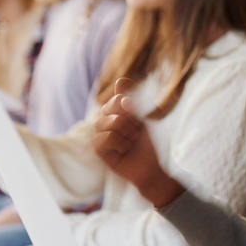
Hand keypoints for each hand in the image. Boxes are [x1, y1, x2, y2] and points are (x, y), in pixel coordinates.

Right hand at [92, 78, 183, 207]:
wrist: (148, 167)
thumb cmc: (145, 143)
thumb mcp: (140, 118)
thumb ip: (128, 100)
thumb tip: (121, 79)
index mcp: (113, 111)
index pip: (118, 98)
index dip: (132, 109)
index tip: (138, 122)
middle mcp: (104, 120)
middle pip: (116, 108)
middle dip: (132, 123)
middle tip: (134, 135)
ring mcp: (98, 134)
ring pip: (113, 122)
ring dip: (128, 135)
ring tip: (128, 144)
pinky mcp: (97, 148)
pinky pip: (107, 137)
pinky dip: (120, 145)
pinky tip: (121, 152)